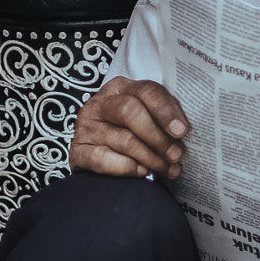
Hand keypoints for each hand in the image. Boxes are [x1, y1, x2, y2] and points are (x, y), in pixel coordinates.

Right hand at [69, 78, 186, 178]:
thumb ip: (162, 119)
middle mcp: (100, 103)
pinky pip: (103, 159)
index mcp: (121, 88)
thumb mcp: (146, 119)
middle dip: (158, 136)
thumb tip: (182, 133)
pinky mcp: (77, 151)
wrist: (100, 159)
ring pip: (123, 140)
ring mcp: (86, 127)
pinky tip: (142, 172)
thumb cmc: (133, 135)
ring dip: (151, 158)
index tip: (182, 131)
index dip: (166, 110)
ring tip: (167, 169)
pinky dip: (126, 168)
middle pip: (130, 112)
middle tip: (176, 155)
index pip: (146, 91)